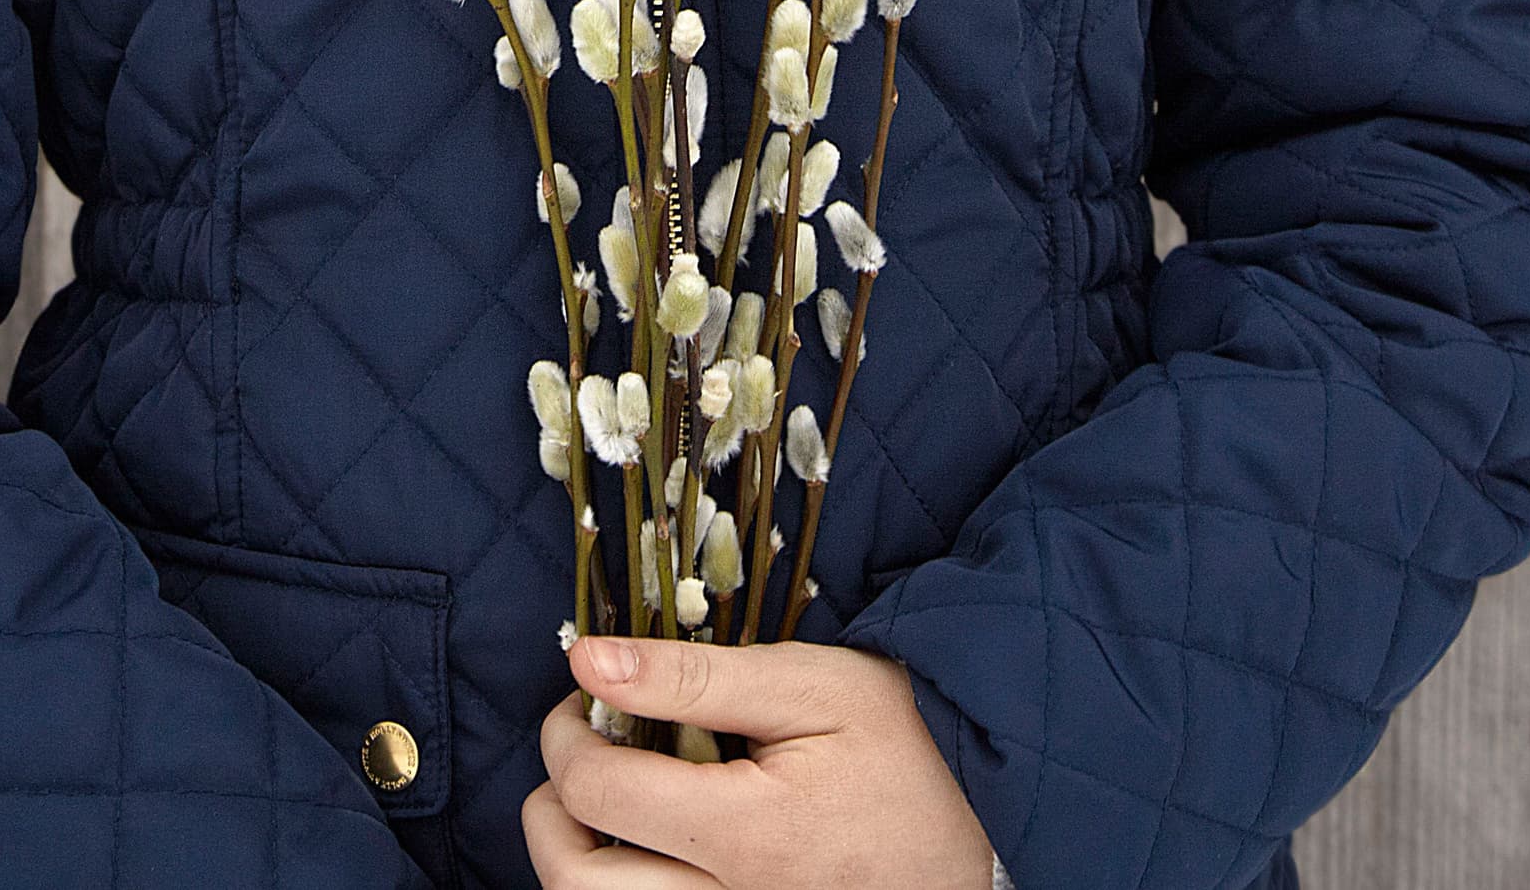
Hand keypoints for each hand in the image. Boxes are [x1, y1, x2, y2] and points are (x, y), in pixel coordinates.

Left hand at [523, 633, 997, 888]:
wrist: (980, 832)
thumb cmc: (903, 747)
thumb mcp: (810, 684)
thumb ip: (695, 675)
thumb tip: (590, 660)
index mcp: (743, 836)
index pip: (596, 795)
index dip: (565, 734)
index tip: (584, 694)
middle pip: (576, 887)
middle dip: (549, 812)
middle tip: (576, 752)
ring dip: (577, 859)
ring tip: (605, 800)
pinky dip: (627, 886)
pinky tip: (649, 840)